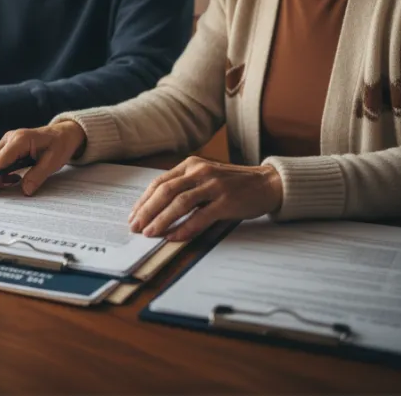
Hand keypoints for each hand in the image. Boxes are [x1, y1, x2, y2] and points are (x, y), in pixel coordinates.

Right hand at [0, 121, 86, 198]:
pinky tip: (13, 179)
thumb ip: (38, 175)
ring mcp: (6, 141)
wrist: (63, 133)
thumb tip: (25, 191)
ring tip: (10, 185)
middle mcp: (9, 138)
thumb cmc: (60, 144)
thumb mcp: (53, 162)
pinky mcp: (7, 146)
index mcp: (20, 139)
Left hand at [128, 157, 284, 241]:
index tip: (133, 216)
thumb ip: (184, 188)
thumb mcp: (205, 179)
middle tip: (135, 227)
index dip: (143, 200)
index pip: (160, 182)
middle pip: (165, 191)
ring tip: (149, 233)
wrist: (267, 184)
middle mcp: (200, 172)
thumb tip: (157, 211)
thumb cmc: (233, 184)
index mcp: (191, 165)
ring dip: (161, 220)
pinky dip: (185, 227)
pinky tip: (174, 236)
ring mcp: (214, 185)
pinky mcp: (226, 201)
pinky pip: (200, 216)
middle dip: (147, 211)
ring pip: (179, 203)